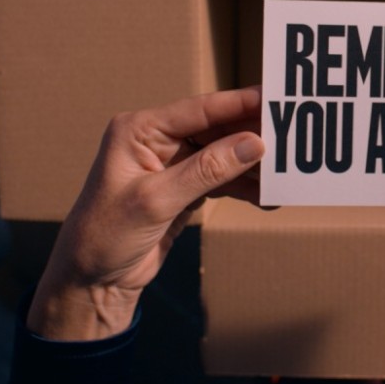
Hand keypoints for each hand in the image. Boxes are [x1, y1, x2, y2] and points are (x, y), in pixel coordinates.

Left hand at [26, 87, 264, 341]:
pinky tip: (269, 196)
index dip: (240, 103)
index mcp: (141, 130)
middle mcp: (159, 140)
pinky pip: (223, 179)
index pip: (200, 109)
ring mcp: (173, 165)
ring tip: (286, 171)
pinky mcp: (185, 189)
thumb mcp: (156, 200)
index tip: (276, 98)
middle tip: (293, 135)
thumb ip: (207, 170)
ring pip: (225, 155)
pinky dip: (245, 187)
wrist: (91, 284)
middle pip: (218, 129)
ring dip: (253, 165)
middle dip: (253, 135)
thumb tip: (255, 143)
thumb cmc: (105, 236)